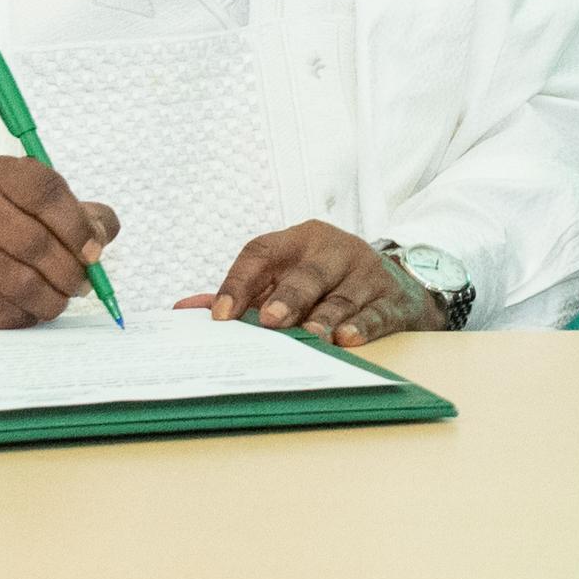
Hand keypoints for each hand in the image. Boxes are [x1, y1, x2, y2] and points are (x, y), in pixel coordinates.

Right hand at [0, 155, 121, 327]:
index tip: (95, 249)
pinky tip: (38, 301)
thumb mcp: (48, 206)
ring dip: (57, 295)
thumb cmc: (16, 227)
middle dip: (72, 268)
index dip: (78, 224)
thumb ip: (88, 216)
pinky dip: (35, 310)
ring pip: (24, 283)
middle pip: (35, 242)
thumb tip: (100, 238)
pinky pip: (11, 309)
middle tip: (86, 280)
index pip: (45, 191)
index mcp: (0, 174)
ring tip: (67, 292)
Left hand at [179, 221, 438, 345]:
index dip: (238, 282)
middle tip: (271, 321)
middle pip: (307, 273)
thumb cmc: (325, 283)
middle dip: (288, 297)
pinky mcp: (392, 298)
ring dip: (326, 316)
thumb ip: (241, 294)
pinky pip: (377, 313)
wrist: (395, 284)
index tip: (219, 315)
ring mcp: (366, 273)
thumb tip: (184, 311)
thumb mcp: (285, 277)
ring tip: (312, 335)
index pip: (262, 252)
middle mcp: (334, 250)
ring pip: (342, 296)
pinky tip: (347, 339)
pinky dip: (363, 326)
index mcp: (299, 240)